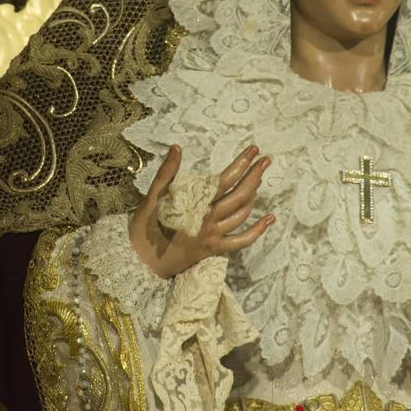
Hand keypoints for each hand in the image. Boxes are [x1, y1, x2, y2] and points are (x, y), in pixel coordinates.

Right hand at [129, 144, 275, 278]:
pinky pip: (240, 242)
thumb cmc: (144, 228)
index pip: (224, 181)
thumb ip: (166, 173)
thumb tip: (177, 148)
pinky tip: (269, 219)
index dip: (241, 164)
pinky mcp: (213, 250)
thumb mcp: (151, 198)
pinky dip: (257, 231)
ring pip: (241, 215)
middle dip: (255, 176)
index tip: (253, 150)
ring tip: (260, 180)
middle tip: (266, 161)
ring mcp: (213, 236)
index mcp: (195, 205)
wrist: (140, 262)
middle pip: (239, 196)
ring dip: (254, 196)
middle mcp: (208, 220)